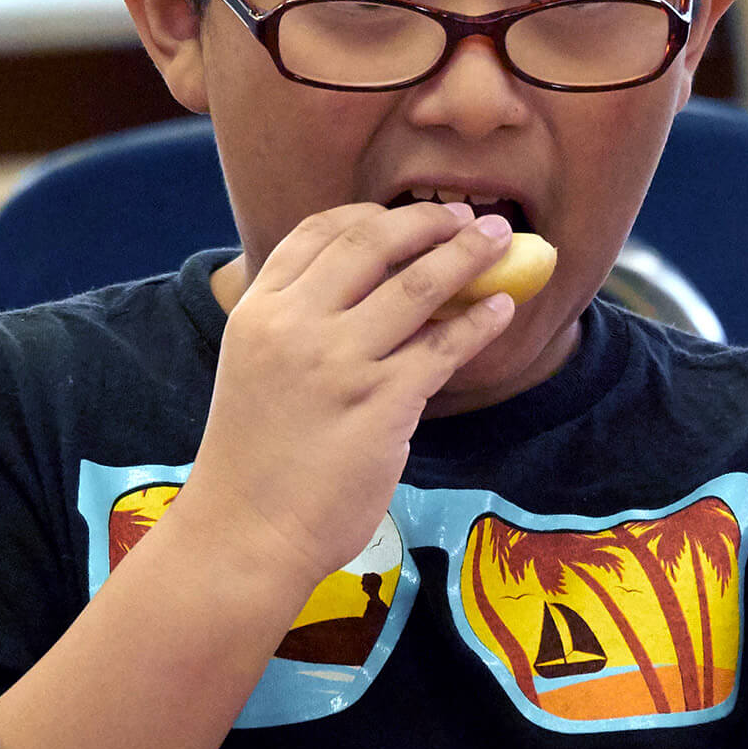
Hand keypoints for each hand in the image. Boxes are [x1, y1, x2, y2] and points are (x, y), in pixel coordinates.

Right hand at [174, 202, 516, 590]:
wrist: (245, 533)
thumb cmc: (254, 460)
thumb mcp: (256, 367)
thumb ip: (299, 323)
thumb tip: (373, 289)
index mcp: (258, 311)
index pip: (318, 233)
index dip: (372, 215)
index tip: (411, 217)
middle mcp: (295, 325)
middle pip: (372, 244)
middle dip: (429, 221)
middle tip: (470, 218)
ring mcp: (339, 363)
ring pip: (418, 285)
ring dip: (468, 255)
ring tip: (501, 241)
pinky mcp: (381, 403)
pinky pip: (444, 346)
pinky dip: (480, 320)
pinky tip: (502, 308)